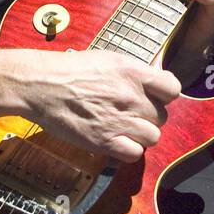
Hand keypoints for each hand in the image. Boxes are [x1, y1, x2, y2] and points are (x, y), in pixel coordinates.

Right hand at [18, 49, 182, 163]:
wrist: (40, 86)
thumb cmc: (69, 70)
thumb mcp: (107, 60)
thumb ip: (133, 73)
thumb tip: (151, 83)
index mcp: (133, 72)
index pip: (173, 88)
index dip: (164, 95)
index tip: (153, 97)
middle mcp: (131, 97)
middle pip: (161, 116)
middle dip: (147, 116)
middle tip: (128, 113)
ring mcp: (120, 120)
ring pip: (152, 137)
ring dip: (139, 135)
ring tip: (122, 129)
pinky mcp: (106, 141)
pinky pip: (135, 154)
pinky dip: (127, 150)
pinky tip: (115, 141)